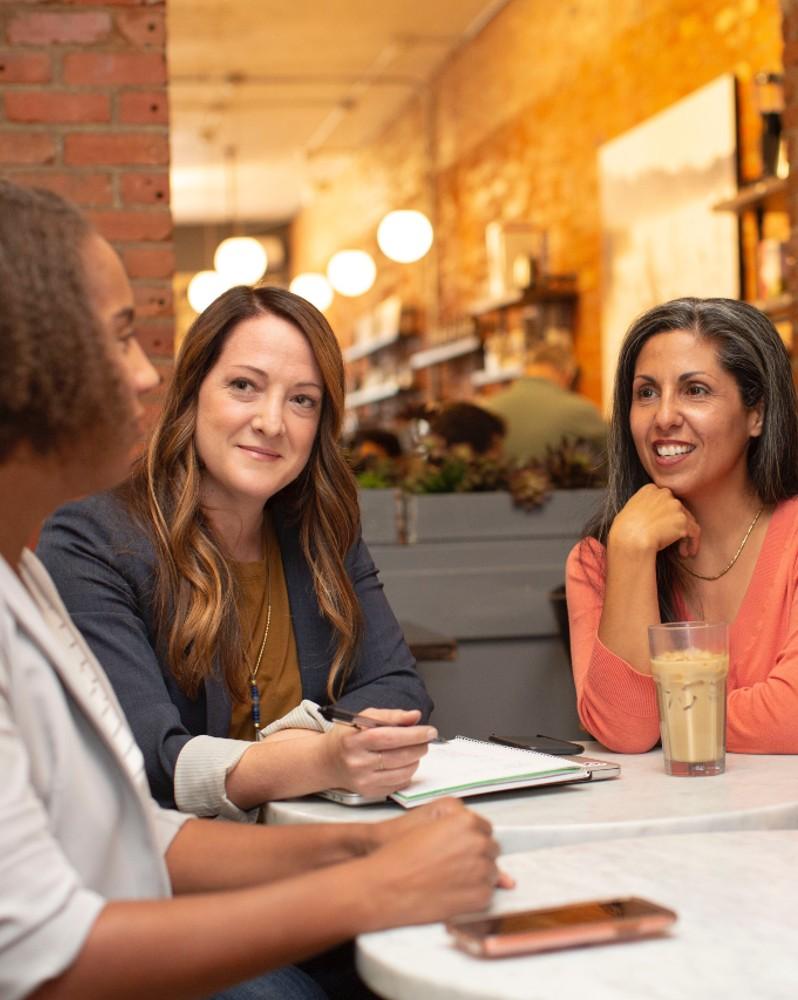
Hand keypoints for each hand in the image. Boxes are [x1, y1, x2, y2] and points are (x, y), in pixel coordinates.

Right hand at [323, 708, 435, 796]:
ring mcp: (364, 781)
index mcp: (354, 741)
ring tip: (415, 750)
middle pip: (398, 756)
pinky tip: (405, 763)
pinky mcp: (370, 792)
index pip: (388, 737)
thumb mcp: (364, 717)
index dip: (412, 734)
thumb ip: (391, 715)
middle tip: (426, 740)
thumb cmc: (348, 736)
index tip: (429, 730)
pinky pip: (399, 784)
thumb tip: (415, 716)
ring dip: (416, 760)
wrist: (328, 762)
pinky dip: (408, 773)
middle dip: (419, 747)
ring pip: (403, 772)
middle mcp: (357, 763)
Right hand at [361, 800, 512, 928]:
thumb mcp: (427, 825)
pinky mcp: (480, 896)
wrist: (385, 887)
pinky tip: (450, 893)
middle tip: (450, 865)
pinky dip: (473, 895)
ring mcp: (482, 870)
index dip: (469, 839)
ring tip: (448, 879)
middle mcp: (478, 843)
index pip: (484, 829)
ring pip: (492, 872)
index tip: (457, 847)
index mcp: (466, 821)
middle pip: (491, 850)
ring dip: (476, 876)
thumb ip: (459, 827)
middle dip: (476, 856)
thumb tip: (483, 840)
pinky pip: (487, 894)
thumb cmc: (400, 856)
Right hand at [609, 484, 699, 558]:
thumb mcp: (629, 510)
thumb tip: (646, 518)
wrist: (630, 538)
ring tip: (682, 551)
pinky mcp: (682, 520)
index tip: (663, 528)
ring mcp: (675, 505)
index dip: (666, 515)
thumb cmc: (624, 530)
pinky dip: (692, 543)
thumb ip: (641, 507)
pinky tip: (686, 553)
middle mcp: (664, 494)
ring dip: (685, 536)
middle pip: (678, 509)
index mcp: (650, 489)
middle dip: (677, 525)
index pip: (664, 500)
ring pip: (688, 520)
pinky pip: (694, 532)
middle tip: (674, 540)